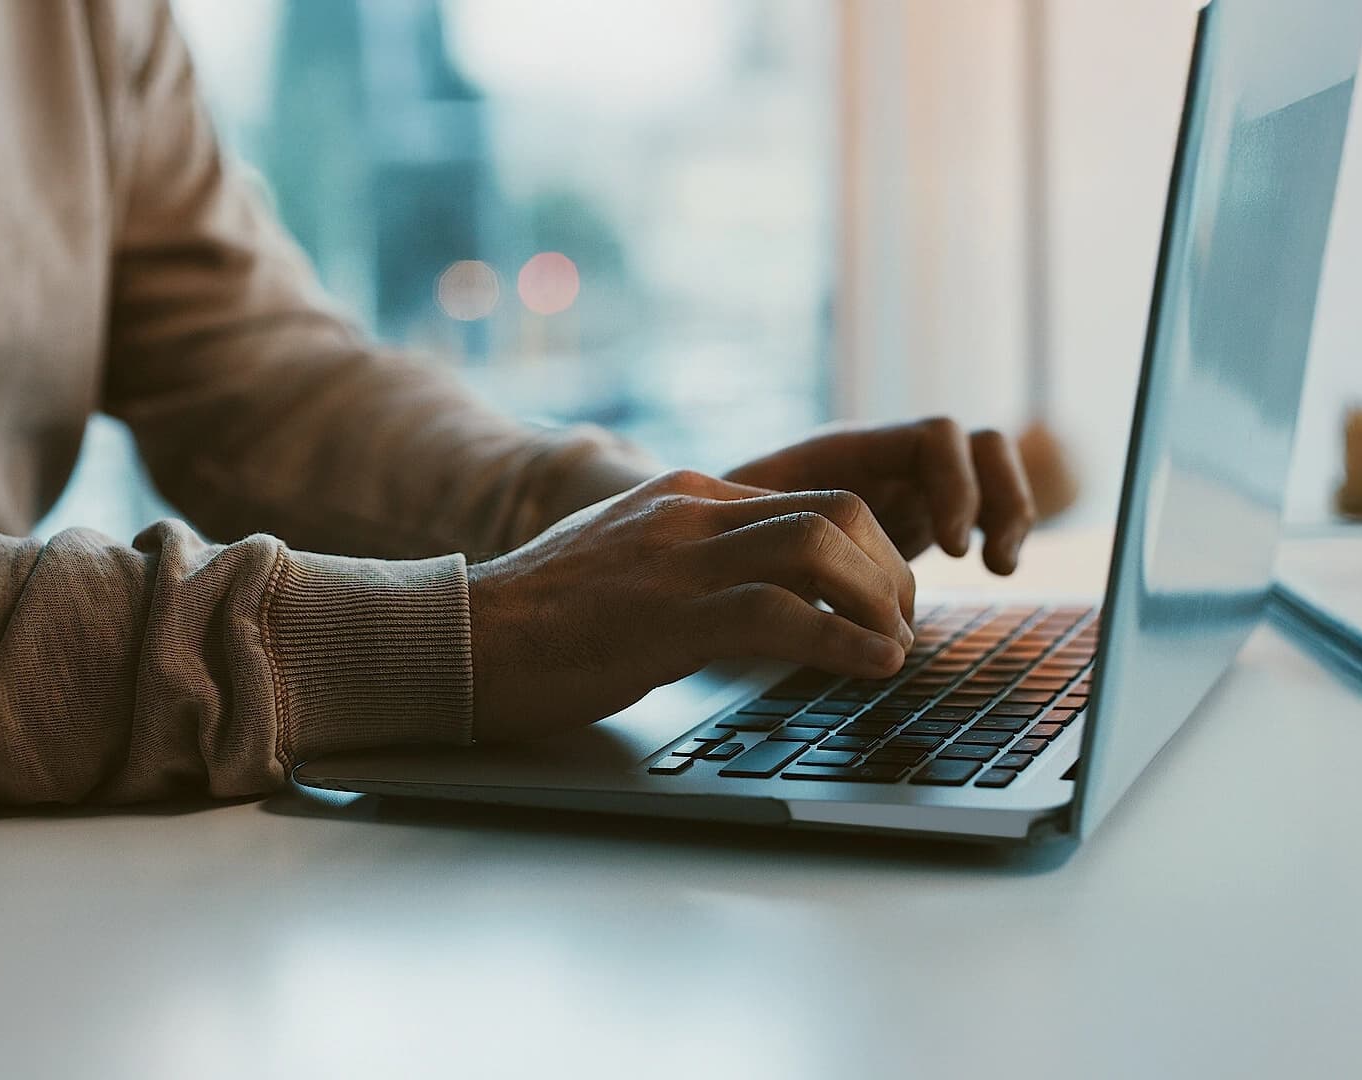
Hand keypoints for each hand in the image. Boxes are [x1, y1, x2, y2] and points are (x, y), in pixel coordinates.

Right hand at [466, 470, 915, 741]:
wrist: (460, 640)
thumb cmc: (540, 621)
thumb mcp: (629, 565)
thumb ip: (692, 561)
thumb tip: (760, 595)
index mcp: (685, 495)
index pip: (812, 498)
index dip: (870, 550)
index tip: (885, 602)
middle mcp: (690, 512)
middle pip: (836, 510)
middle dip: (889, 569)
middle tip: (901, 625)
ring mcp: (678, 560)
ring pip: (821, 548)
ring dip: (880, 601)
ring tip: (895, 648)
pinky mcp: (667, 618)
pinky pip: (784, 614)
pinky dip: (845, 641)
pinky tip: (873, 667)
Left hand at [725, 418, 1034, 573]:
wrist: (706, 537)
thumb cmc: (715, 529)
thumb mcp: (740, 528)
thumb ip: (772, 529)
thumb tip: (791, 556)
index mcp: (848, 450)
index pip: (933, 437)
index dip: (955, 485)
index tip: (953, 548)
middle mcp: (886, 458)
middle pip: (977, 444)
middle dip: (997, 497)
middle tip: (983, 561)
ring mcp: (906, 484)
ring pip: (988, 469)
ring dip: (1010, 510)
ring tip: (999, 567)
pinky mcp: (916, 517)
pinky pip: (980, 505)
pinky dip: (997, 529)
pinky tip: (992, 569)